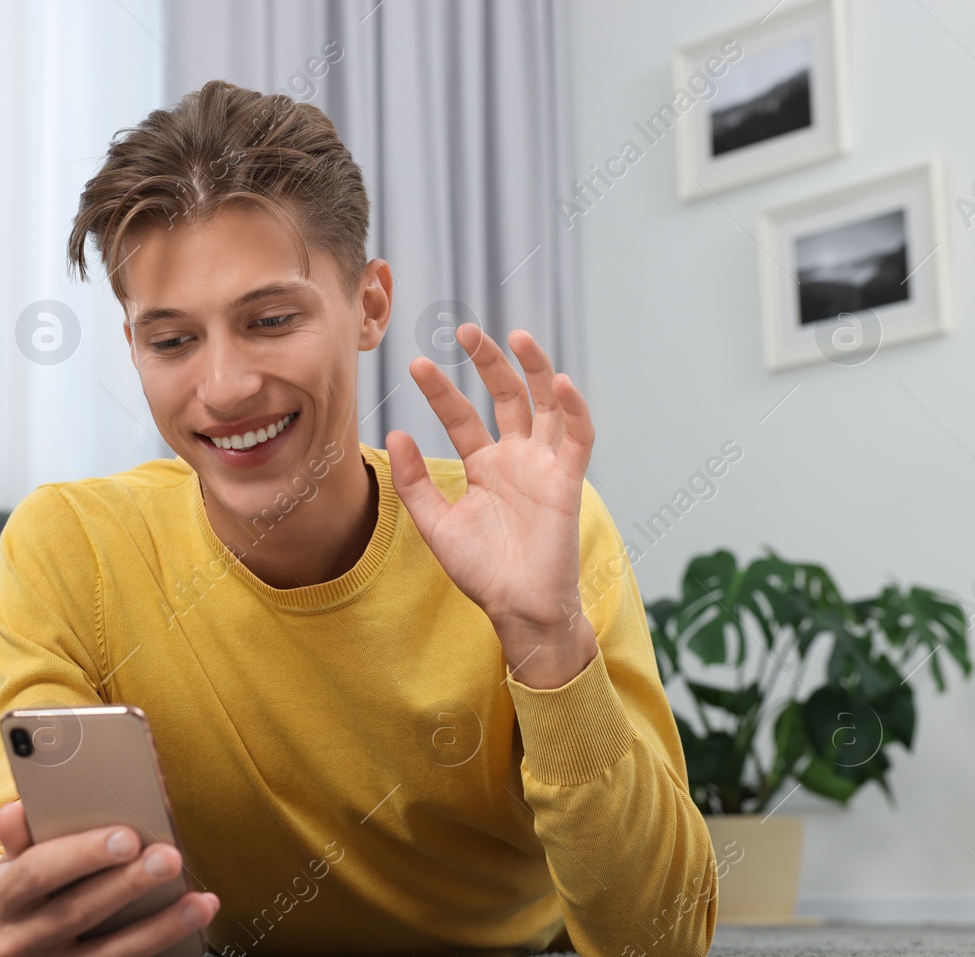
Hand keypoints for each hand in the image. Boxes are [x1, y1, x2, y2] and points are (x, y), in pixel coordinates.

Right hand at [0, 800, 220, 956]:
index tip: (128, 837)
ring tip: (200, 904)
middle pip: (79, 912)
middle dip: (130, 884)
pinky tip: (186, 940)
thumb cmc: (18, 894)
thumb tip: (17, 809)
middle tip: (171, 859)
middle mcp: (17, 943)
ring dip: (159, 928)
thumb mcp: (10, 863)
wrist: (1, 951)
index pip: (39, 872)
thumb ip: (20, 836)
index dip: (83, 854)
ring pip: (108, 954)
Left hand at [385, 325, 598, 688]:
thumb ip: (415, 482)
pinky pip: (578, 437)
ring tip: (516, 336)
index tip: (416, 365)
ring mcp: (544, 466)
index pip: (461, 416)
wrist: (517, 607)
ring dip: (535, 369)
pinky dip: (574, 408)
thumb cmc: (481, 571)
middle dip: (489, 362)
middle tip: (465, 330)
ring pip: (545, 405)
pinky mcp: (568, 481)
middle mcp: (516, 458)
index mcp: (484, 466)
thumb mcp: (435, 524)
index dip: (441, 390)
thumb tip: (396, 433)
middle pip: (506, 397)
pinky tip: (560, 381)